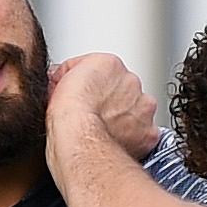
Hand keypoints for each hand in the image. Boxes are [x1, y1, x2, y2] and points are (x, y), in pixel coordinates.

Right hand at [47, 51, 161, 157]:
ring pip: (137, 111)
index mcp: (111, 65)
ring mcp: (143, 107)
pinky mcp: (148, 133)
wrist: (79, 137)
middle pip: (125, 89)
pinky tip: (118, 142)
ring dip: (126, 118)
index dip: (94, 85)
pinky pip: (144, 135)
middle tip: (96, 114)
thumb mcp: (58, 80)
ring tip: (106, 130)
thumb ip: (68, 73)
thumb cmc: (69, 114)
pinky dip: (134, 139)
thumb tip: (64, 76)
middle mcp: (131, 82)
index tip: (87, 95)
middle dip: (113, 100)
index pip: (105, 70)